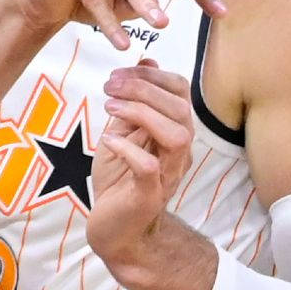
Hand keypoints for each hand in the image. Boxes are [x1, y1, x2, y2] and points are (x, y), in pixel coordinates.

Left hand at [88, 60, 195, 266]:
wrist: (114, 229)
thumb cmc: (119, 180)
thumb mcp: (123, 131)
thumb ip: (134, 100)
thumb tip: (145, 60)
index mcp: (173, 131)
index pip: (180, 92)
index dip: (151, 75)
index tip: (118, 75)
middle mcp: (178, 152)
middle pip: (182, 109)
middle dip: (144, 89)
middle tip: (110, 87)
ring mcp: (167, 174)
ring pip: (177, 135)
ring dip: (142, 113)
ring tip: (110, 107)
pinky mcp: (149, 195)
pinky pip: (149, 168)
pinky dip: (127, 149)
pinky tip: (108, 141)